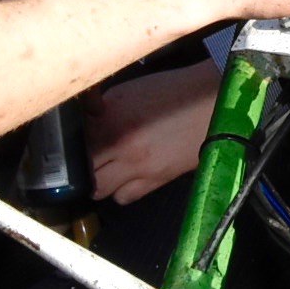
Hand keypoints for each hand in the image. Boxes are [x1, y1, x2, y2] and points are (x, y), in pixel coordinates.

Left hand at [86, 61, 219, 203]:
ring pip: (98, 188)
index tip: (84, 139)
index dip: (77, 141)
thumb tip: (85, 127)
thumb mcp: (130, 91)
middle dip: (86, 162)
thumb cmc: (174, 91)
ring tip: (110, 168)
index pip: (76, 141)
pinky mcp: (155, 180)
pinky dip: (121, 190)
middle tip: (94, 155)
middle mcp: (119, 143)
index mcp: (111, 116)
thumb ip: (103, 111)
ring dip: (100, 179)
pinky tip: (129, 176)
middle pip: (83, 167)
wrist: (214, 102)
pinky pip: (122, 197)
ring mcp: (137, 165)